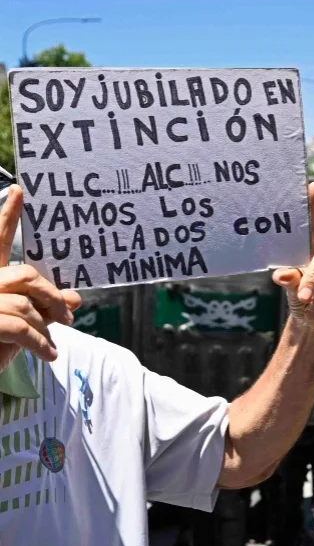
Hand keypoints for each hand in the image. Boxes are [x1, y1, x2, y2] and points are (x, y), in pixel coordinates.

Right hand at [0, 186, 80, 370]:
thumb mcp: (22, 326)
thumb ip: (45, 308)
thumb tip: (76, 298)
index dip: (6, 216)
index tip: (19, 191)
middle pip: (27, 275)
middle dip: (52, 295)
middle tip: (70, 315)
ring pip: (27, 304)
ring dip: (47, 326)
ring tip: (52, 346)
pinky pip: (22, 328)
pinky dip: (41, 343)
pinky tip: (49, 355)